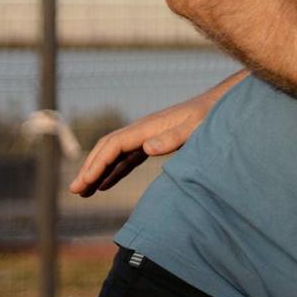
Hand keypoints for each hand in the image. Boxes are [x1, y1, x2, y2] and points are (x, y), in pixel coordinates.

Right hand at [69, 97, 207, 196]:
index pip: (114, 145)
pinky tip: (106, 185)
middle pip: (107, 149)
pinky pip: (127, 159)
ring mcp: (147, 136)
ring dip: (98, 172)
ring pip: (114, 155)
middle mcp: (142, 130)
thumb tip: (146, 148)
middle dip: (90, 168)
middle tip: (75, 190)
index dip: (98, 163)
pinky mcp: (154, 142)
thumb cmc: (211, 116)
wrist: (221, 104)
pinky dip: (114, 172)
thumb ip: (173, 138)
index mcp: (148, 127)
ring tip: (83, 192)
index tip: (86, 182)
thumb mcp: (196, 128)